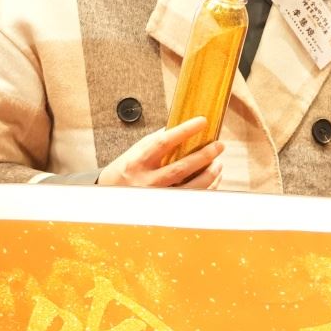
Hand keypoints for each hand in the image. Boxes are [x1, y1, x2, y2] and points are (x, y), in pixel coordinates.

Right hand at [97, 117, 224, 189]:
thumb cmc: (126, 171)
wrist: (111, 198)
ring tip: (219, 163)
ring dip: (209, 174)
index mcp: (138, 161)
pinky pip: (192, 199)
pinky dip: (207, 188)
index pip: (164, 142)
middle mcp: (147, 181)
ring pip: (190, 188)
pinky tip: (215, 178)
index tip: (202, 121)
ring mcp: (157, 197)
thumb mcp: (134, 152)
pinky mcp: (165, 209)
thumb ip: (156, 141)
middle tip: (219, 145)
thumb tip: (180, 126)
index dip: (185, 131)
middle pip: (181, 168)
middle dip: (204, 155)